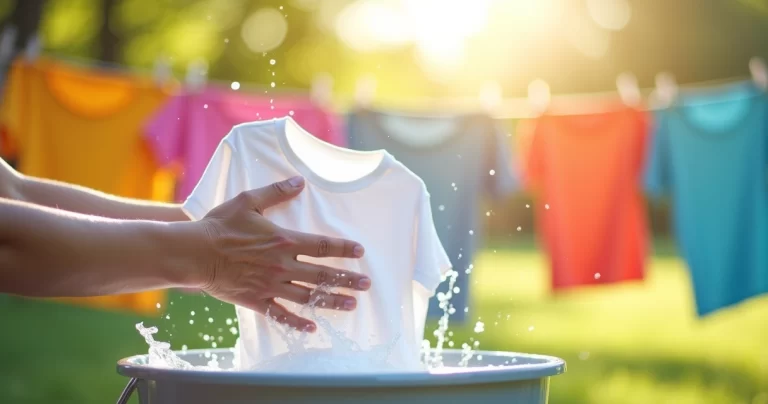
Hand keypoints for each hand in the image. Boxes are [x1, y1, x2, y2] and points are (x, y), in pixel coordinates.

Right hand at [195, 176, 368, 331]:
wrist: (194, 253)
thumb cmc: (220, 225)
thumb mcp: (248, 201)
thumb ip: (276, 192)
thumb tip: (299, 181)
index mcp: (284, 241)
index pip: (322, 246)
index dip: (343, 249)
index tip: (360, 252)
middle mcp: (282, 265)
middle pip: (322, 275)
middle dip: (347, 279)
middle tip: (366, 284)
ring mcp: (271, 285)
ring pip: (308, 297)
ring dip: (332, 301)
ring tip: (352, 305)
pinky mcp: (257, 300)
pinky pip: (281, 314)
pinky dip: (298, 322)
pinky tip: (312, 327)